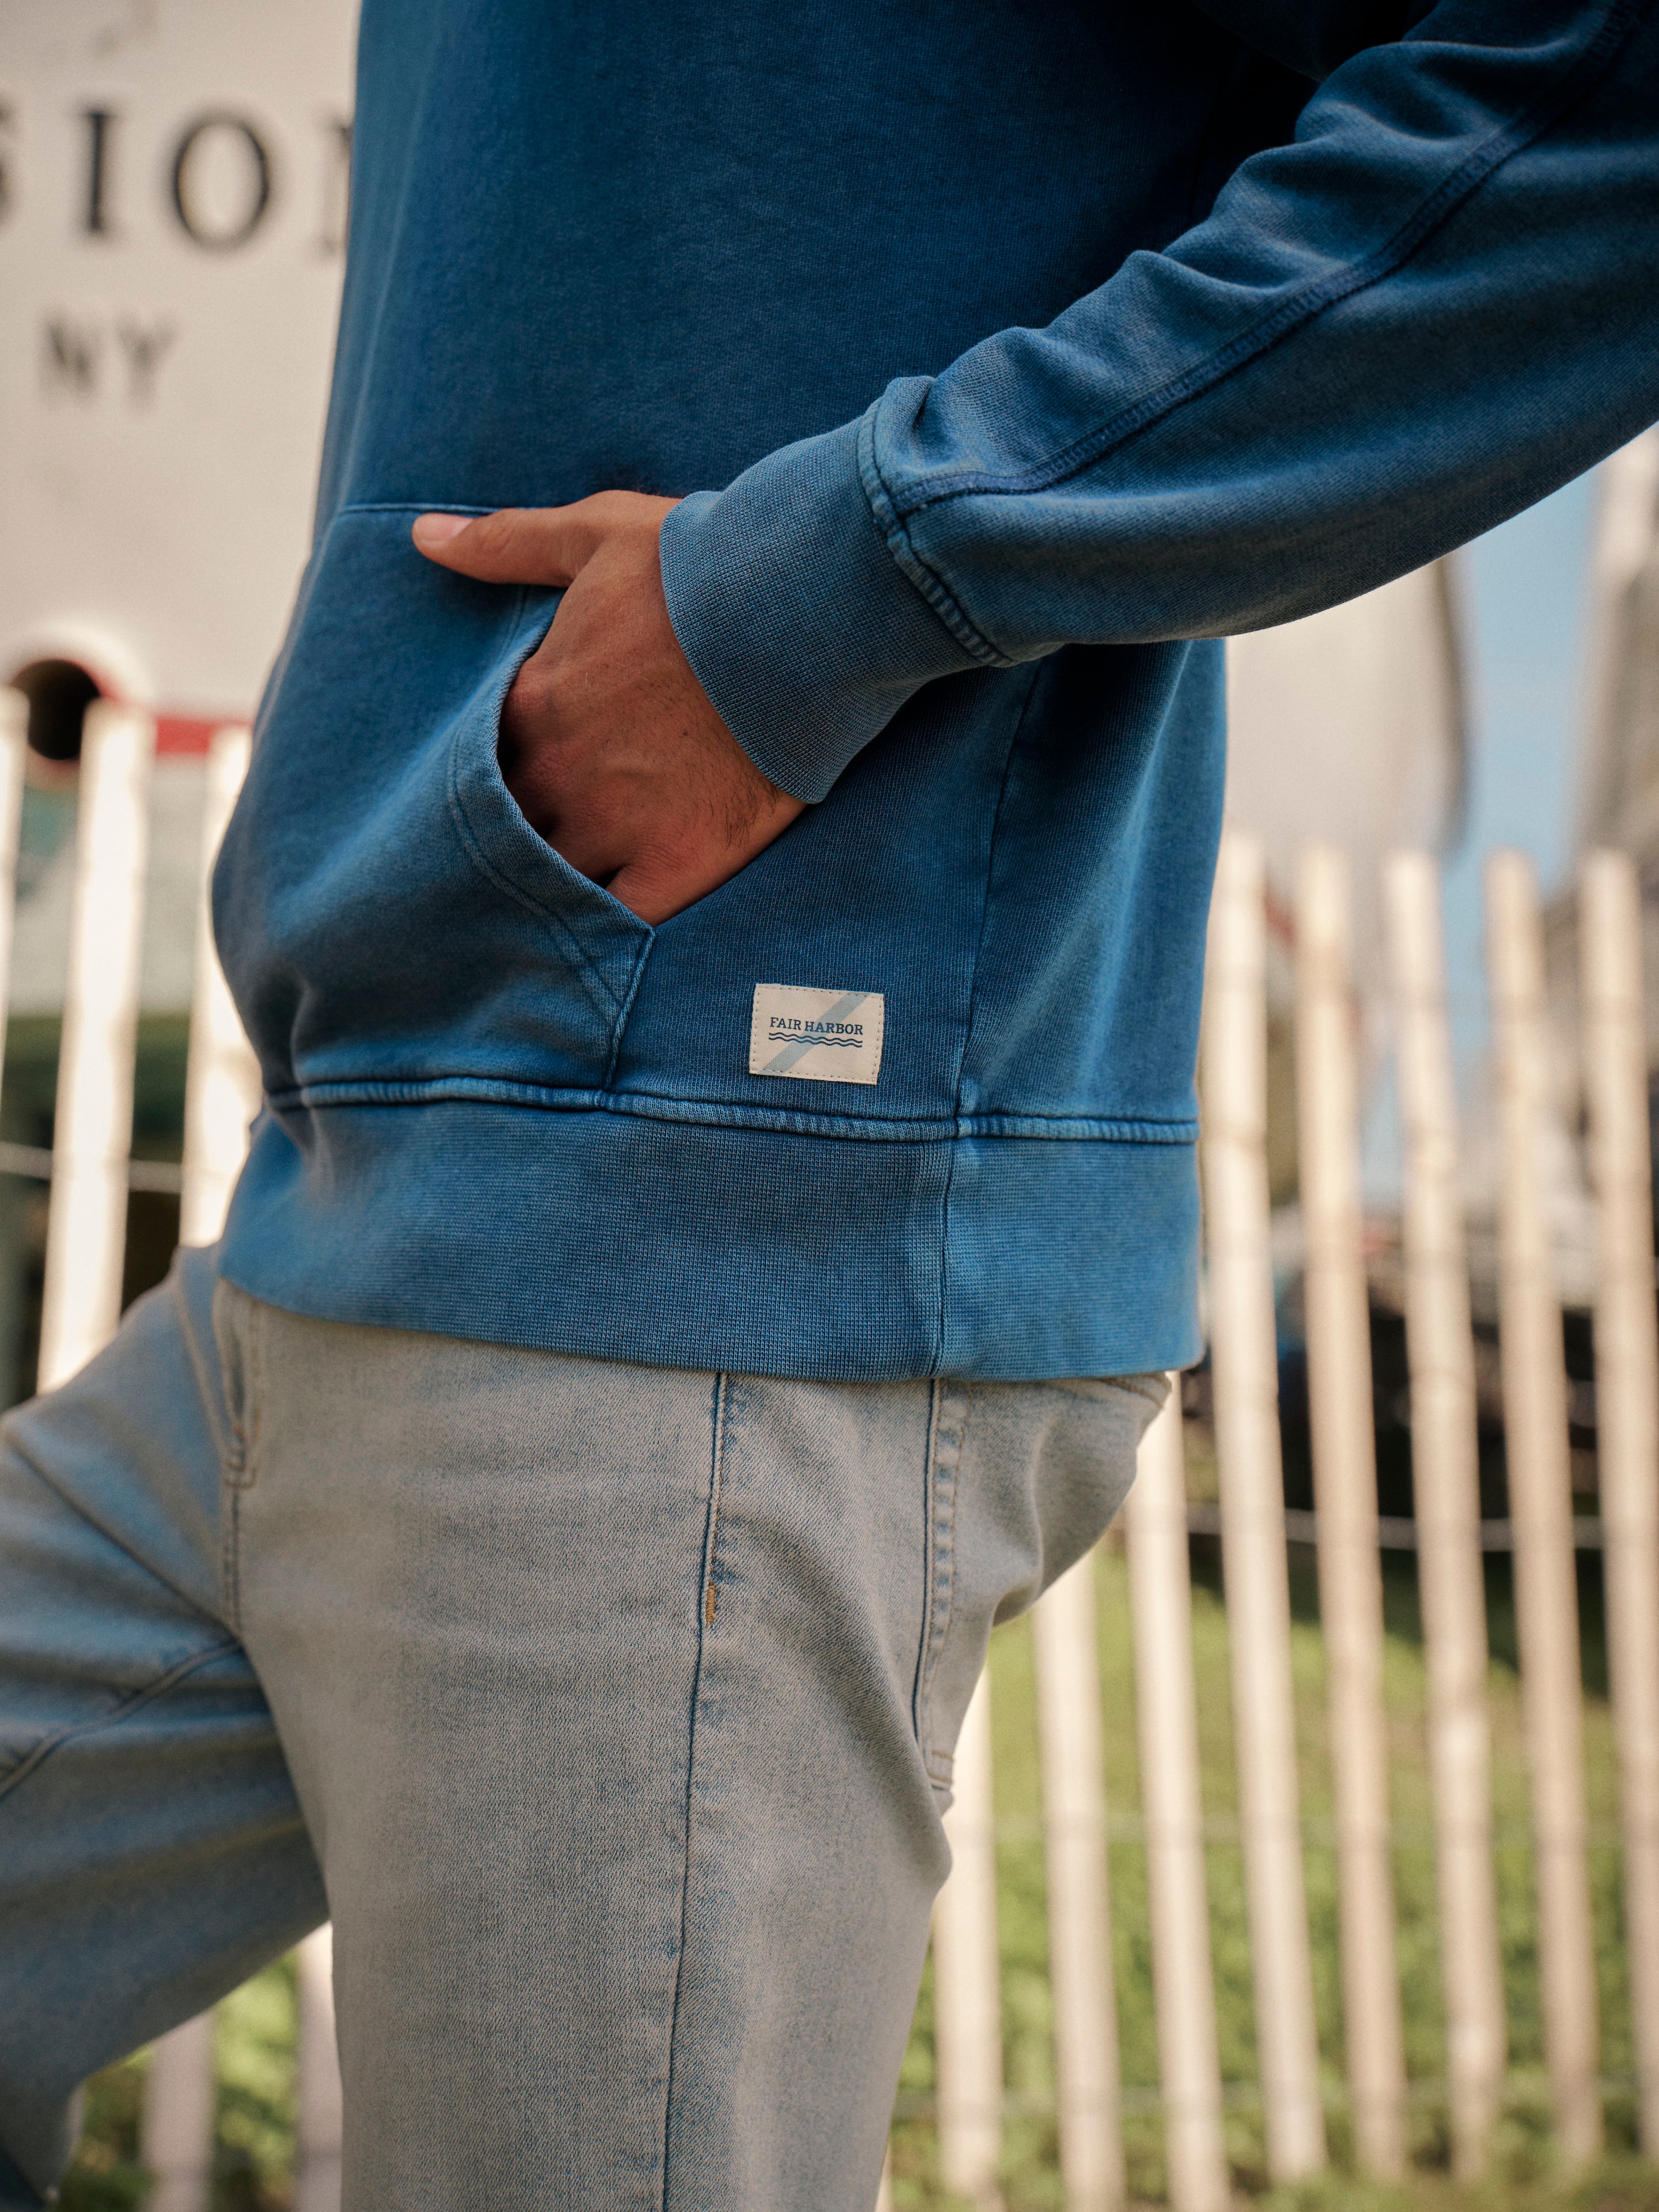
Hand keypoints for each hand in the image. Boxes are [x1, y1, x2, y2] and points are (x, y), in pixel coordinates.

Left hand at [413, 492, 803, 923]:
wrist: (804, 610)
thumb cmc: (701, 565)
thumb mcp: (596, 534)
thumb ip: (507, 543)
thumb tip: (424, 538)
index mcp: (536, 703)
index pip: (476, 758)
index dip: (492, 769)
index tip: (515, 768)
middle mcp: (561, 774)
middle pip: (508, 828)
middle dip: (513, 835)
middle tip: (532, 841)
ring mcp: (619, 824)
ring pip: (555, 881)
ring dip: (552, 889)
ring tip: (555, 902)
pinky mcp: (680, 860)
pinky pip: (624, 919)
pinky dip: (609, 928)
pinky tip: (603, 935)